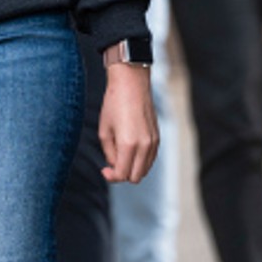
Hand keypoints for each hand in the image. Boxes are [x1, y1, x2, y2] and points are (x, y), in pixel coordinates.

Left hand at [99, 61, 158, 183]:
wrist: (131, 85)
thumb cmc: (114, 105)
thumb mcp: (104, 130)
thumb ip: (109, 153)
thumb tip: (115, 165)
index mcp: (129, 144)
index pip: (123, 174)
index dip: (112, 177)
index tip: (104, 170)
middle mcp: (144, 146)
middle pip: (136, 177)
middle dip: (122, 175)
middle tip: (110, 165)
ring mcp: (153, 142)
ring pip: (144, 169)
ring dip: (132, 168)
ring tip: (119, 153)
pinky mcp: (157, 138)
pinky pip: (150, 159)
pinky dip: (140, 160)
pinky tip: (129, 149)